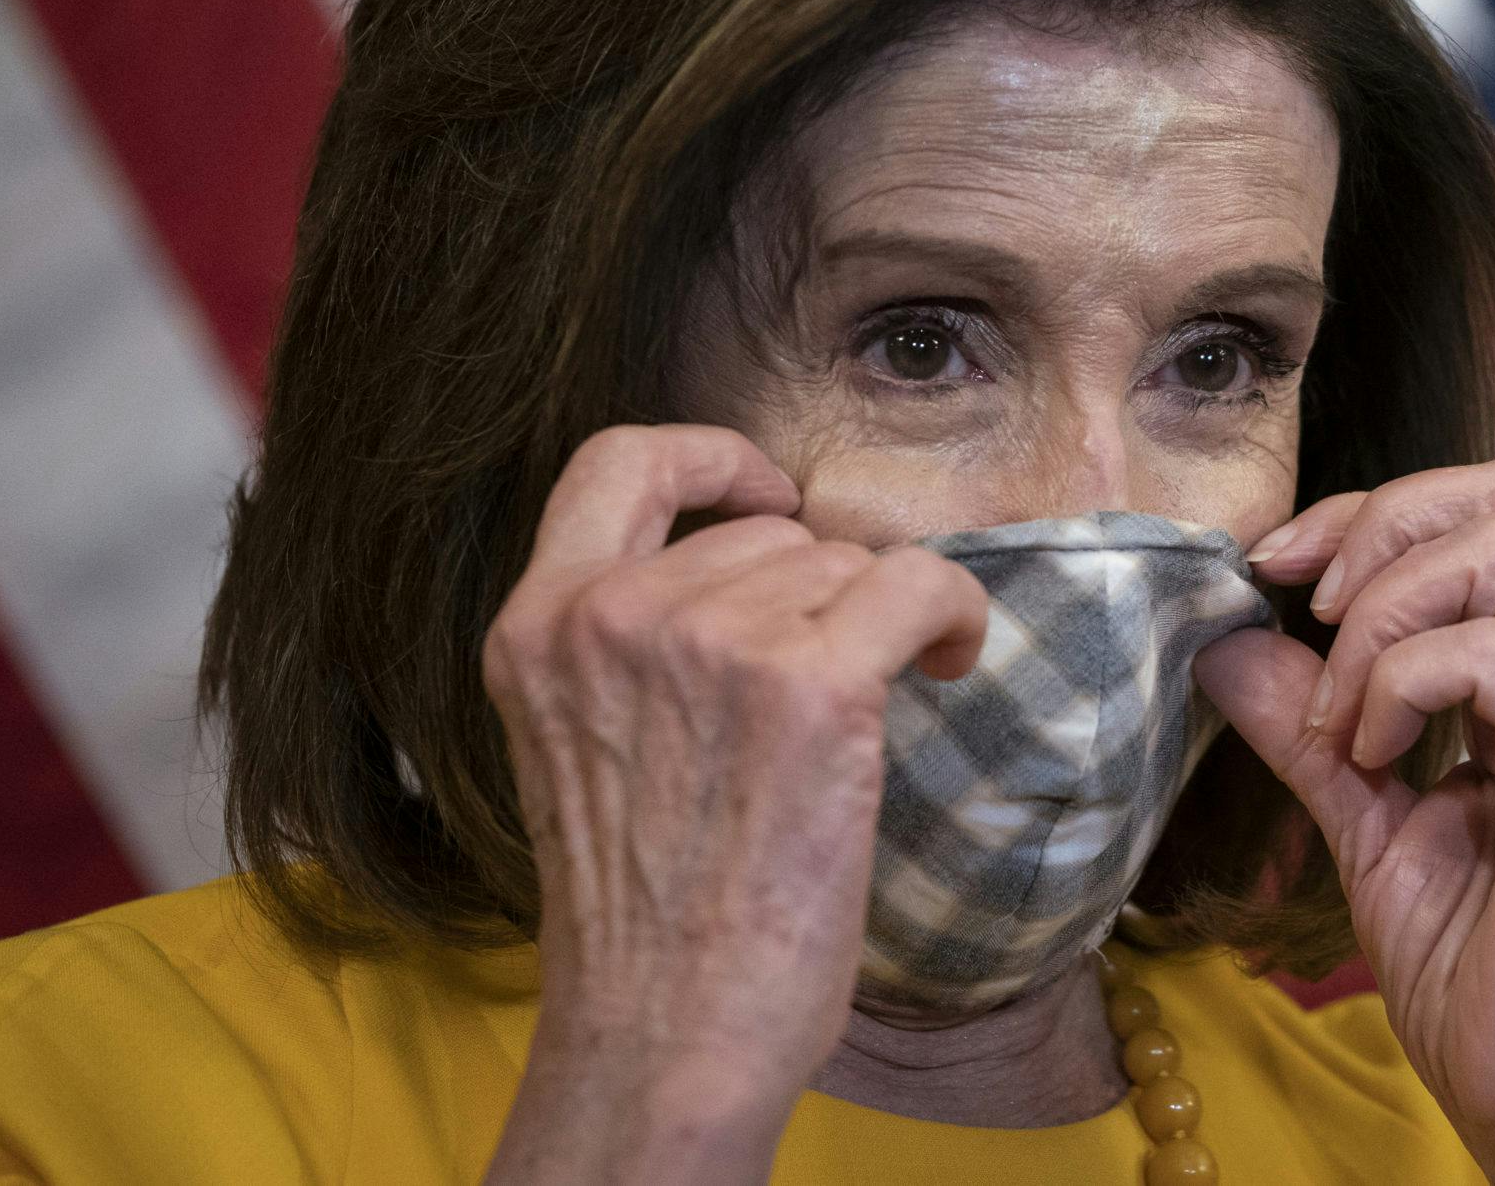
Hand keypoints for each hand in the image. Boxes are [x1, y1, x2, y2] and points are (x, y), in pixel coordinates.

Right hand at [479, 425, 987, 1183]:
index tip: (769, 497)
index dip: (711, 459)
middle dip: (821, 600)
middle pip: (770, 538)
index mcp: (537, 629)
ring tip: (879, 705)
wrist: (665, 1037)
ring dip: (882, 624)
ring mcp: (710, 643)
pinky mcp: (811, 686)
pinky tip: (954, 661)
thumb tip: (767, 575)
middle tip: (836, 690)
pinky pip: (920, 587)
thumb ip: (635, 654)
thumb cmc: (645, 924)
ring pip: (846, 567)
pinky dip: (957, 614)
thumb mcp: (586, 751)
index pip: (614, 464)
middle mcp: (613, 617)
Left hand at [1196, 457, 1494, 1185]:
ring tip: (1340, 717)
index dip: (1376, 509)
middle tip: (1309, 606)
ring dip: (1382, 617)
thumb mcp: (1361, 817)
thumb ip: (1306, 725)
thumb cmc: (1472, 965)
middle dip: (1382, 524)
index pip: (1493, 501)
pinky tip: (1374, 758)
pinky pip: (1489, 656)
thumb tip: (1224, 642)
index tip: (1276, 564)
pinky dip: (1401, 685)